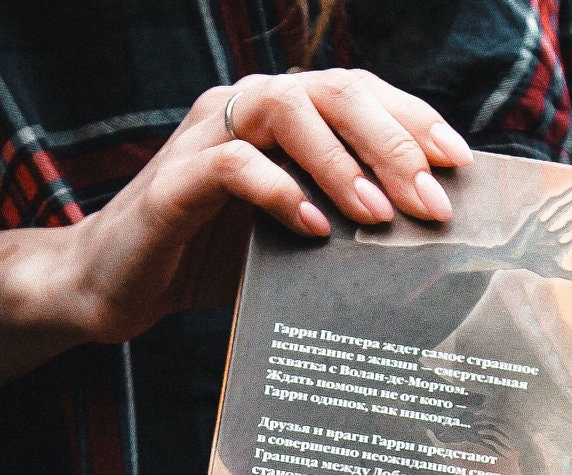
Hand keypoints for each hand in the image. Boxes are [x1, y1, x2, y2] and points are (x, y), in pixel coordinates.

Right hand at [26, 70, 471, 346]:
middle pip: (333, 90)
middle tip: (431, 200)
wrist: (112, 288)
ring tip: (379, 215)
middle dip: (392, 141)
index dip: (414, 119)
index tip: (459, 164)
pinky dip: (279, 191)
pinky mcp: (173, 179)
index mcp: (279, 113)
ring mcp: (205, 136)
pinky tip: (312, 229)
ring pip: (286, 111)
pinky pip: (233, 165)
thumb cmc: (209, 259)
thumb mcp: (291, 234)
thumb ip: (342, 216)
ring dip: (341, 162)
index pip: (359, 92)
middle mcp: (244, 107)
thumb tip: (426, 233)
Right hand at [461, 190, 571, 283]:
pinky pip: (550, 206)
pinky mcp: (537, 218)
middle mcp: (555, 235)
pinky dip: (560, 198)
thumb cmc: (533, 266)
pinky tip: (568, 192)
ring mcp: (547, 226)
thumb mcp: (555, 271)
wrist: (513, 258)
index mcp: (561, 247)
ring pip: (564, 212)